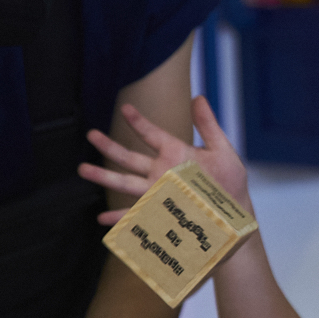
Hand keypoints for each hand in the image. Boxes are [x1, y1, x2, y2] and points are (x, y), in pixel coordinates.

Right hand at [79, 95, 250, 225]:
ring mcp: (158, 193)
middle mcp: (161, 172)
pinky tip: (102, 219)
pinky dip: (119, 218)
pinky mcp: (160, 213)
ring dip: (104, 177)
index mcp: (174, 153)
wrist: (235, 214)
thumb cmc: (229, 181)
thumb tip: (198, 98)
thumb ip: (208, 126)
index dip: (139, 122)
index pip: (152, 134)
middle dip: (109, 147)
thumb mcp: (221, 150)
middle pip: (129, 158)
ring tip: (83, 169)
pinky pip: (136, 215)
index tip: (125, 109)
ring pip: (126, 184)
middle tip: (91, 135)